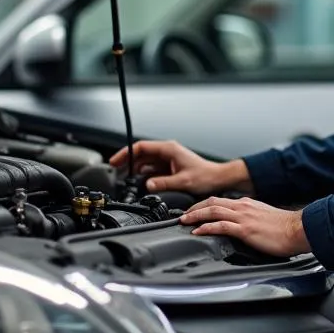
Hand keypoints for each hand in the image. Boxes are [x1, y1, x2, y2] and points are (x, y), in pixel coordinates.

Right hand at [108, 139, 252, 195]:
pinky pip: (152, 169)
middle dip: (127, 162)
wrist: (218, 179)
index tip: (115, 161)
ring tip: (125, 179)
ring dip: (134, 169)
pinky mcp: (169, 168)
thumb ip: (164, 183)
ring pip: (145, 162)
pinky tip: (139, 183)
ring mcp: (168, 159)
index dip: (126, 153)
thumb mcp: (183, 181)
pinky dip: (144, 175)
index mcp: (169, 149)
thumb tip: (148, 185)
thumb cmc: (206, 176)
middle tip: (116, 172)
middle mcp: (167, 152)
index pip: (141, 147)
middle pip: (140, 154)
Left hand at [180, 197, 310, 258]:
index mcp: (248, 204)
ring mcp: (243, 217)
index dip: (205, 205)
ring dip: (195, 215)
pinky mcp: (245, 229)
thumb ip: (252, 220)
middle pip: (212, 202)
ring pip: (213, 211)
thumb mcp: (265, 219)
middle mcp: (243, 207)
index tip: (195, 211)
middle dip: (194, 208)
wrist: (299, 229)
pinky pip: (220, 225)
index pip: (221, 201)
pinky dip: (206, 227)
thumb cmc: (286, 228)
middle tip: (183, 215)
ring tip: (184, 221)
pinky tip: (197, 231)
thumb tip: (245, 228)